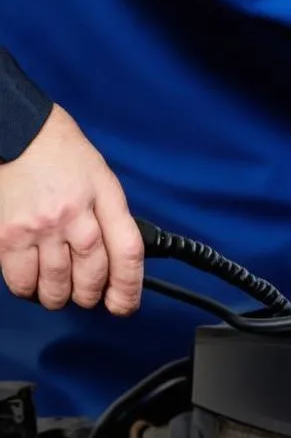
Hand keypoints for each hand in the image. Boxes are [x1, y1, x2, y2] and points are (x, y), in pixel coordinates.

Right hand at [0, 105, 143, 313]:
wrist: (19, 132)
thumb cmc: (63, 156)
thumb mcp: (103, 182)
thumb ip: (114, 220)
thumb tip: (120, 262)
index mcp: (105, 200)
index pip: (128, 254)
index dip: (130, 288)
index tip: (125, 305)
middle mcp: (74, 215)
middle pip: (92, 276)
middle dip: (91, 295)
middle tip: (87, 295)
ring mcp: (40, 227)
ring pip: (57, 285)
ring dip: (60, 297)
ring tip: (59, 291)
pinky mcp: (7, 234)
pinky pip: (20, 279)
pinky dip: (28, 289)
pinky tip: (33, 282)